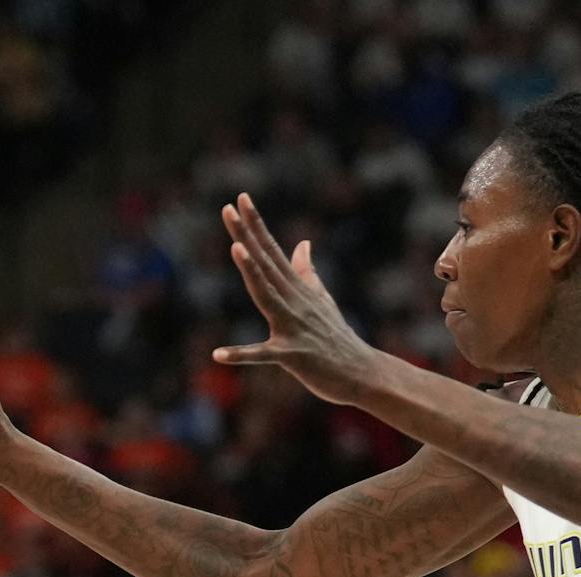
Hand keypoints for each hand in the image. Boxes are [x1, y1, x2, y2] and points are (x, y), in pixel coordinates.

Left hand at [213, 194, 379, 405]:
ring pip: (267, 296)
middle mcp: (294, 302)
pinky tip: (219, 354)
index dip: (256, 225)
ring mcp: (293, 327)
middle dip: (246, 236)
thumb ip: (306, 273)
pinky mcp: (292, 356)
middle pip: (265, 265)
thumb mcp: (322, 300)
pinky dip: (241, 355)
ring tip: (235, 249)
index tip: (241, 199)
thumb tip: (302, 243)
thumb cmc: (337, 339)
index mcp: (297, 289)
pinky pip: (262, 355)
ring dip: (252, 273)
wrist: (362, 373)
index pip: (272, 251)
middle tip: (228, 209)